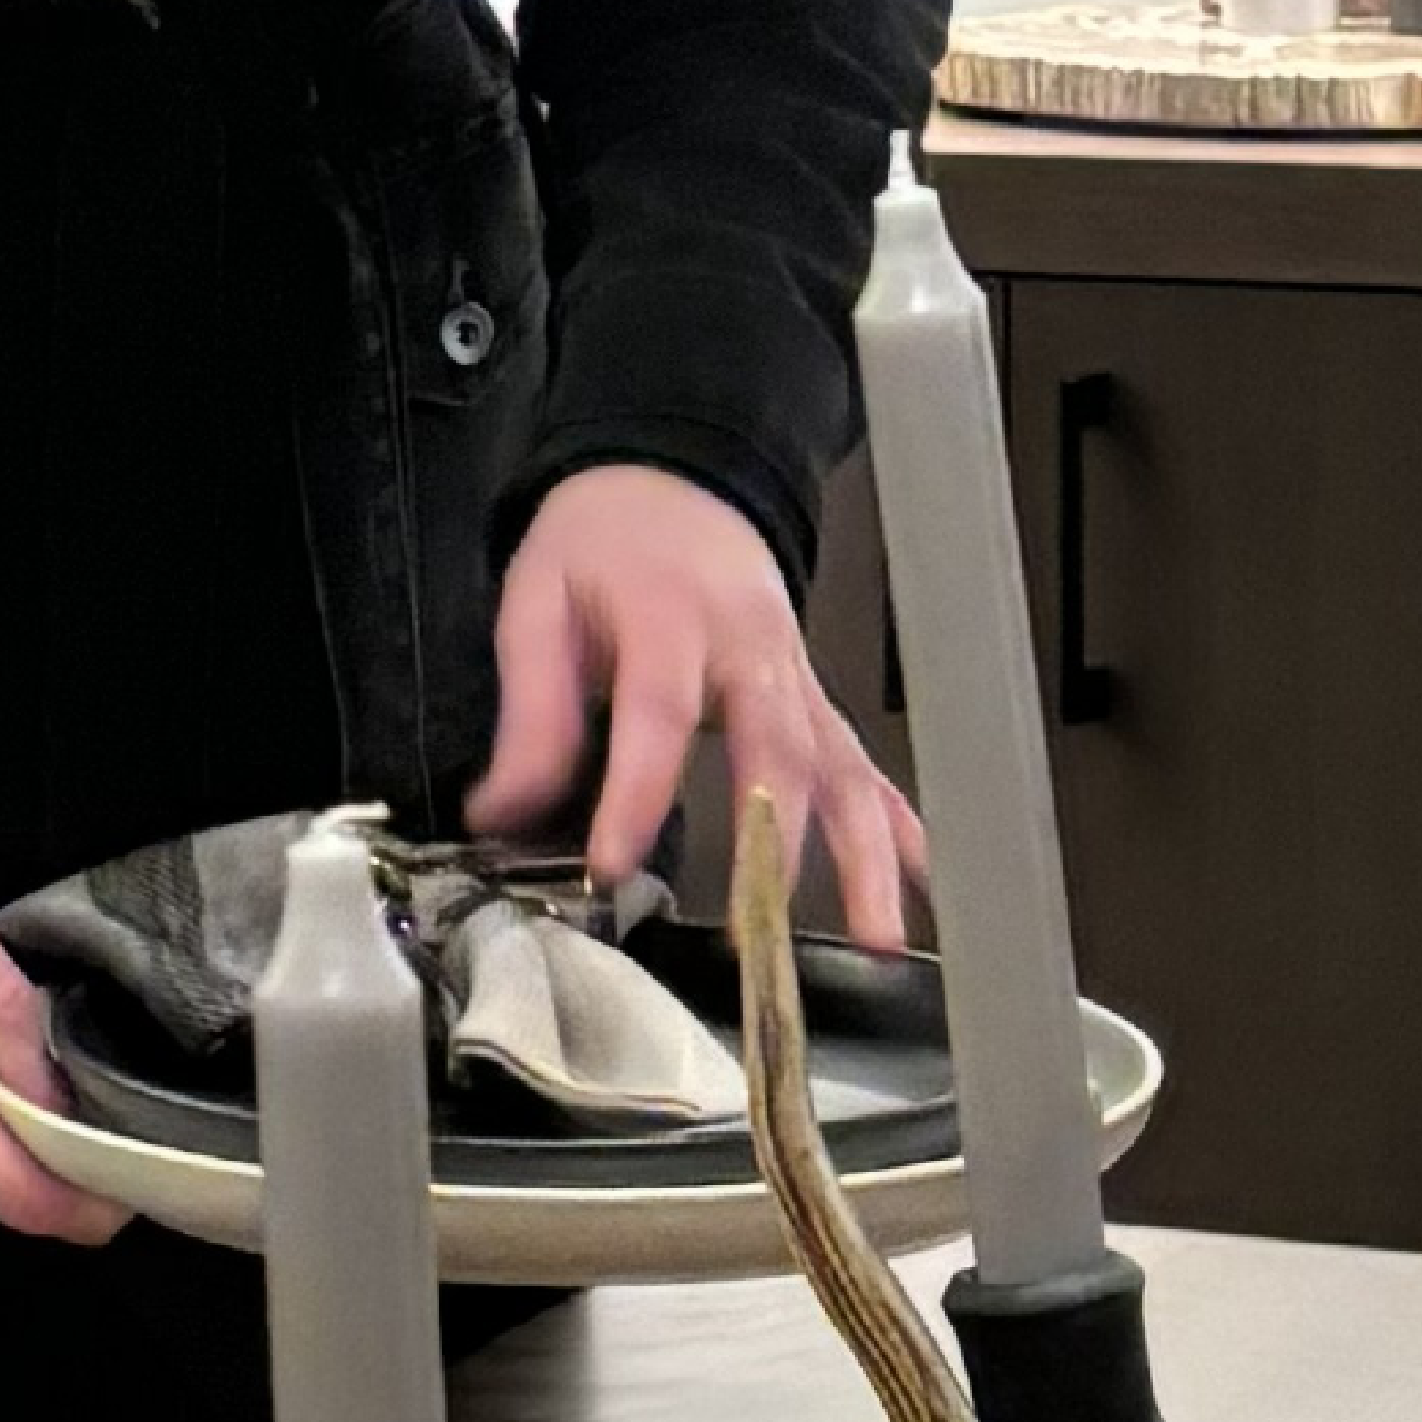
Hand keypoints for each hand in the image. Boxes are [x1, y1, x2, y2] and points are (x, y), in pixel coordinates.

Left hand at [466, 459, 927, 940]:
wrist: (671, 483)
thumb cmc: (598, 549)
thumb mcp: (538, 605)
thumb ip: (530, 713)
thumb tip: (500, 818)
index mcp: (671, 618)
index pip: (660, 713)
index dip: (639, 794)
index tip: (612, 866)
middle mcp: (751, 651)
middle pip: (777, 750)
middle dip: (773, 847)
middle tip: (756, 934)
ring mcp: (796, 677)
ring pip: (841, 767)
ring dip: (864, 857)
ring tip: (876, 938)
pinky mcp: (815, 699)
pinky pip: (862, 763)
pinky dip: (897, 824)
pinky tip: (921, 882)